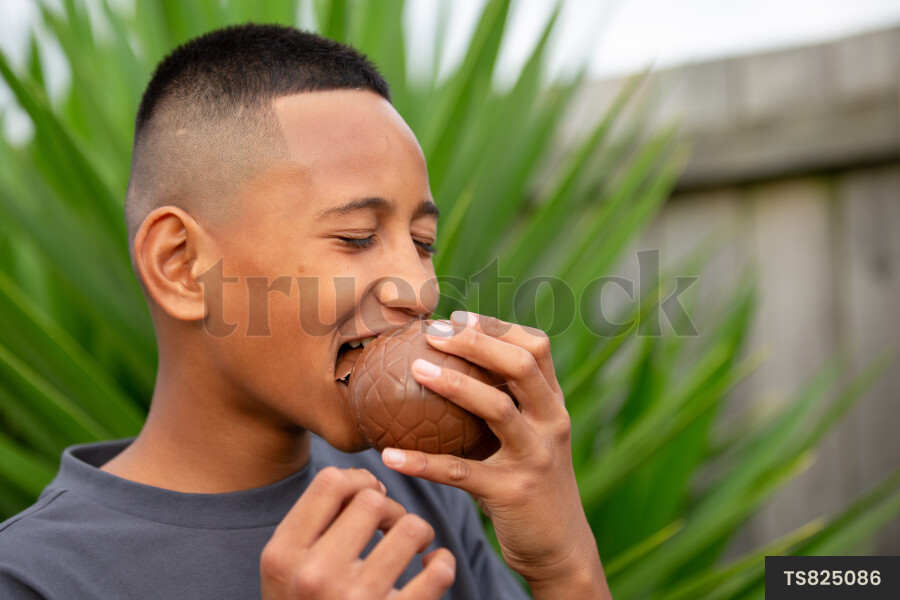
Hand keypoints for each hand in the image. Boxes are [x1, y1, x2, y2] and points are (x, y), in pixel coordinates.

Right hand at [260, 467, 454, 598]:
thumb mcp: (287, 570)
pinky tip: (432, 568)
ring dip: (418, 533)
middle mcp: (315, 575)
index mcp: (283, 555)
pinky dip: (443, 563)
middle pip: (372, 501)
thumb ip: (314, 523)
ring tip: (412, 548)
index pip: (331, 482)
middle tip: (388, 528)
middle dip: (389, 508)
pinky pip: (438, 571)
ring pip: (410, 528)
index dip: (358, 482)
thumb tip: (366, 481)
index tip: (367, 501)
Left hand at [380, 312, 609, 597]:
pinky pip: (461, 472)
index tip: (459, 317)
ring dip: (454, 384)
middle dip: (477, 341)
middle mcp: (552, 424)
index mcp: (553, 406)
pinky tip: (389, 455)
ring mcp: (537, 457)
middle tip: (434, 333)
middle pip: (521, 366)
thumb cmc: (529, 484)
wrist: (560, 548)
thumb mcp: (528, 440)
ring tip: (415, 369)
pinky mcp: (513, 492)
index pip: (537, 347)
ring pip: (497, 409)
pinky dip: (423, 462)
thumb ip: (503, 407)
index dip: (498, 326)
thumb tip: (443, 370)